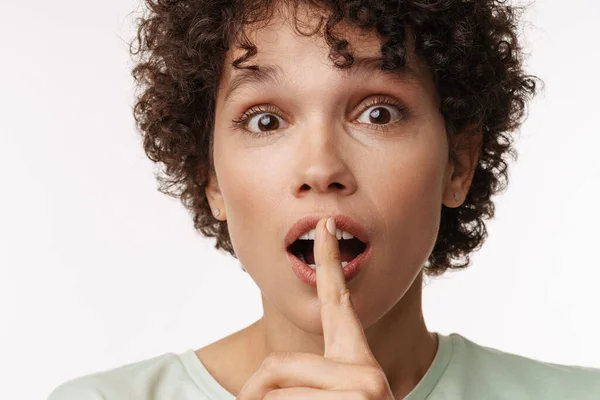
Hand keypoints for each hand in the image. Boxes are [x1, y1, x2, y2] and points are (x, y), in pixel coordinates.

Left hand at [236, 217, 394, 398]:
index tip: (325, 225)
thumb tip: (250, 391)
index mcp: (357, 361)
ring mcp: (365, 386)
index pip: (338, 302)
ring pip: (273, 394)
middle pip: (277, 364)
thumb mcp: (330, 399)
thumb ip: (303, 378)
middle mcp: (366, 370)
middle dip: (255, 390)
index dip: (329, 261)